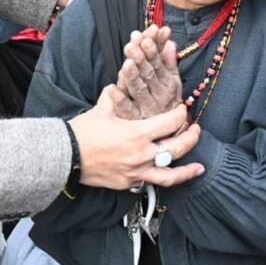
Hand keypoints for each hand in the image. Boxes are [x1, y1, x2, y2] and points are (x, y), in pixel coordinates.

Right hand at [68, 94, 203, 189]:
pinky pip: (150, 181)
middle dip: (192, 137)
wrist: (66, 156)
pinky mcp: (128, 183)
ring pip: (171, 174)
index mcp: (138, 133)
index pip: (171, 122)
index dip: (180, 114)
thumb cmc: (82, 131)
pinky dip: (159, 176)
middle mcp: (142, 154)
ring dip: (188, 170)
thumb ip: (118, 95)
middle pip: (178, 147)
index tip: (181, 110)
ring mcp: (136, 172)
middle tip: (197, 131)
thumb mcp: (103, 109)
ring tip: (199, 167)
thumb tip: (123, 81)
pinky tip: (166, 173)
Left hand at [115, 26, 181, 118]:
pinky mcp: (134, 119)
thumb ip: (169, 61)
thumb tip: (170, 42)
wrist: (167, 133)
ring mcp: (147, 108)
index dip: (152, 51)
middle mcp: (159, 96)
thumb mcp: (171, 80)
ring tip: (126, 63)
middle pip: (148, 74)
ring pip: (139, 89)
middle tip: (132, 46)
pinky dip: (119, 99)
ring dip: (132, 75)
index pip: (159, 64)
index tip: (146, 39)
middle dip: (140, 59)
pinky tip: (110, 88)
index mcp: (169, 84)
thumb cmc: (165, 100)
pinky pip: (126, 108)